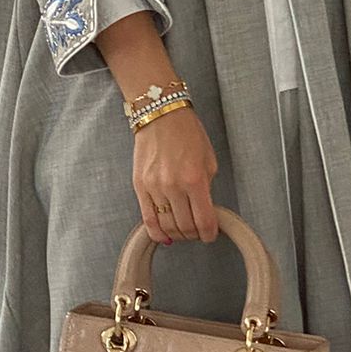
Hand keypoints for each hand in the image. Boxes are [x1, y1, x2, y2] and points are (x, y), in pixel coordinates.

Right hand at [132, 104, 218, 244]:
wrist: (160, 115)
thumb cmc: (187, 133)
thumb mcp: (209, 160)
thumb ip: (207, 188)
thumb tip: (203, 211)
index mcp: (195, 179)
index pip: (204, 221)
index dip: (209, 234)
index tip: (210, 235)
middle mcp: (174, 186)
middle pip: (185, 227)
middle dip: (194, 235)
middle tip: (198, 232)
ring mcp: (154, 188)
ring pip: (167, 226)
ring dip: (178, 234)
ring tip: (183, 231)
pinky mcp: (140, 187)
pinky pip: (147, 219)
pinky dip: (157, 232)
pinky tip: (164, 236)